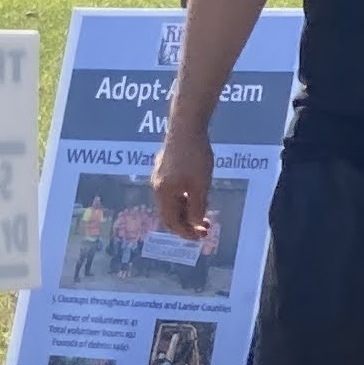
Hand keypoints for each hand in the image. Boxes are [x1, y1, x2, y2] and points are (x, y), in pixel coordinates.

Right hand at [150, 125, 213, 244]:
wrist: (186, 127)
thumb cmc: (195, 156)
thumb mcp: (200, 185)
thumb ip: (197, 206)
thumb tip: (196, 224)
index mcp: (163, 193)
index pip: (171, 221)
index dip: (185, 233)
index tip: (201, 237)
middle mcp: (157, 187)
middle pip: (170, 213)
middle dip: (187, 224)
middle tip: (206, 229)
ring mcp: (160, 177)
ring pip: (172, 202)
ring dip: (187, 211)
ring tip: (205, 214)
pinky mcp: (165, 168)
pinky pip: (173, 191)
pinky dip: (185, 199)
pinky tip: (198, 196)